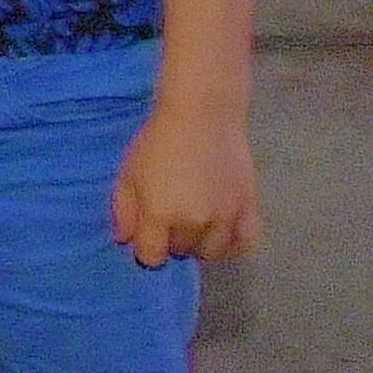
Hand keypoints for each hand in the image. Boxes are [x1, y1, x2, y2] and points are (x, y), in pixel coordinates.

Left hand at [110, 102, 259, 267]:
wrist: (203, 115)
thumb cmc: (158, 140)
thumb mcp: (128, 173)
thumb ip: (124, 210)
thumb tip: (125, 241)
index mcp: (161, 213)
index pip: (152, 257)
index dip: (146, 249)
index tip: (146, 235)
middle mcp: (195, 221)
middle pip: (181, 251)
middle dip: (171, 240)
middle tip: (169, 218)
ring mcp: (225, 216)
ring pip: (212, 252)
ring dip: (200, 243)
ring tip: (194, 224)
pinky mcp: (248, 206)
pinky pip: (246, 242)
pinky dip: (234, 245)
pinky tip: (222, 234)